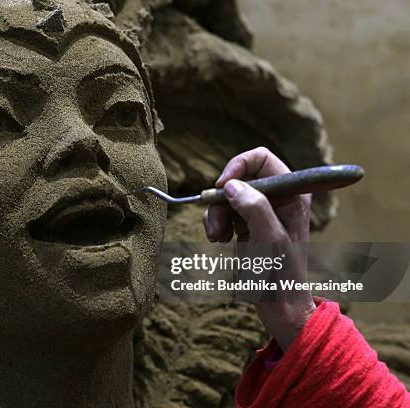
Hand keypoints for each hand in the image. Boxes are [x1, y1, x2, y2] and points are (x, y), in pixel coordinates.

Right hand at [204, 147, 315, 349]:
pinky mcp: (248, 223)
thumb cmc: (282, 275)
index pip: (261, 159)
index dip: (238, 166)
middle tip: (216, 224)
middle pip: (239, 177)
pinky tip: (219, 239)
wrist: (279, 306)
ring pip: (227, 195)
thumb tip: (231, 185)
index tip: (221, 186)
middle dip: (223, 198)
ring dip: (216, 214)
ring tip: (217, 237)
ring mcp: (261, 209)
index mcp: (292, 194)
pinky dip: (216, 223)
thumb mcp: (270, 241)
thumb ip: (254, 208)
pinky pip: (223, 211)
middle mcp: (277, 196)